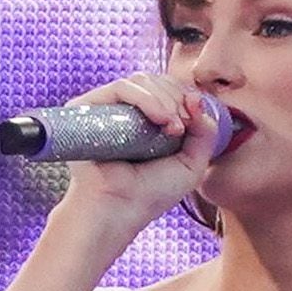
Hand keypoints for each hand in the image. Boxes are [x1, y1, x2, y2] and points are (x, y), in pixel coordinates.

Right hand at [40, 65, 232, 250]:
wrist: (120, 210)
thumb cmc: (150, 194)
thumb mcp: (191, 164)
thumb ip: (205, 133)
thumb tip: (197, 98)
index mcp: (146, 121)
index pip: (168, 89)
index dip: (185, 98)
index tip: (194, 121)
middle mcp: (124, 112)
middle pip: (156, 81)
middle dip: (177, 99)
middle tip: (182, 127)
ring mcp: (106, 108)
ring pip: (141, 81)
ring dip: (165, 99)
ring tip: (172, 126)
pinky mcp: (87, 108)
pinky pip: (120, 89)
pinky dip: (146, 99)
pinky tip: (160, 119)